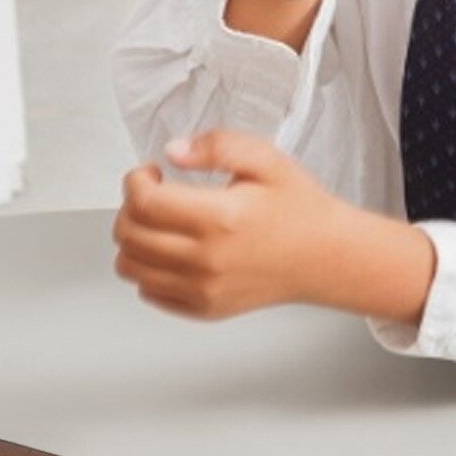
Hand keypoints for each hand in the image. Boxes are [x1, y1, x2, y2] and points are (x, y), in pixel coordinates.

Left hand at [113, 131, 435, 324]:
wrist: (327, 257)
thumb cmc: (300, 210)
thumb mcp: (265, 160)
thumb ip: (217, 146)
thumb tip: (174, 150)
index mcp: (220, 219)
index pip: (143, 203)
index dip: (134, 181)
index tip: (148, 173)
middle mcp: (207, 260)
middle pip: (128, 235)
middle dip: (129, 206)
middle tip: (150, 194)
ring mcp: (204, 290)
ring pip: (130, 267)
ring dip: (132, 239)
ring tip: (157, 223)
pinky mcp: (205, 309)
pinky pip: (149, 293)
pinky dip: (147, 270)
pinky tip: (170, 250)